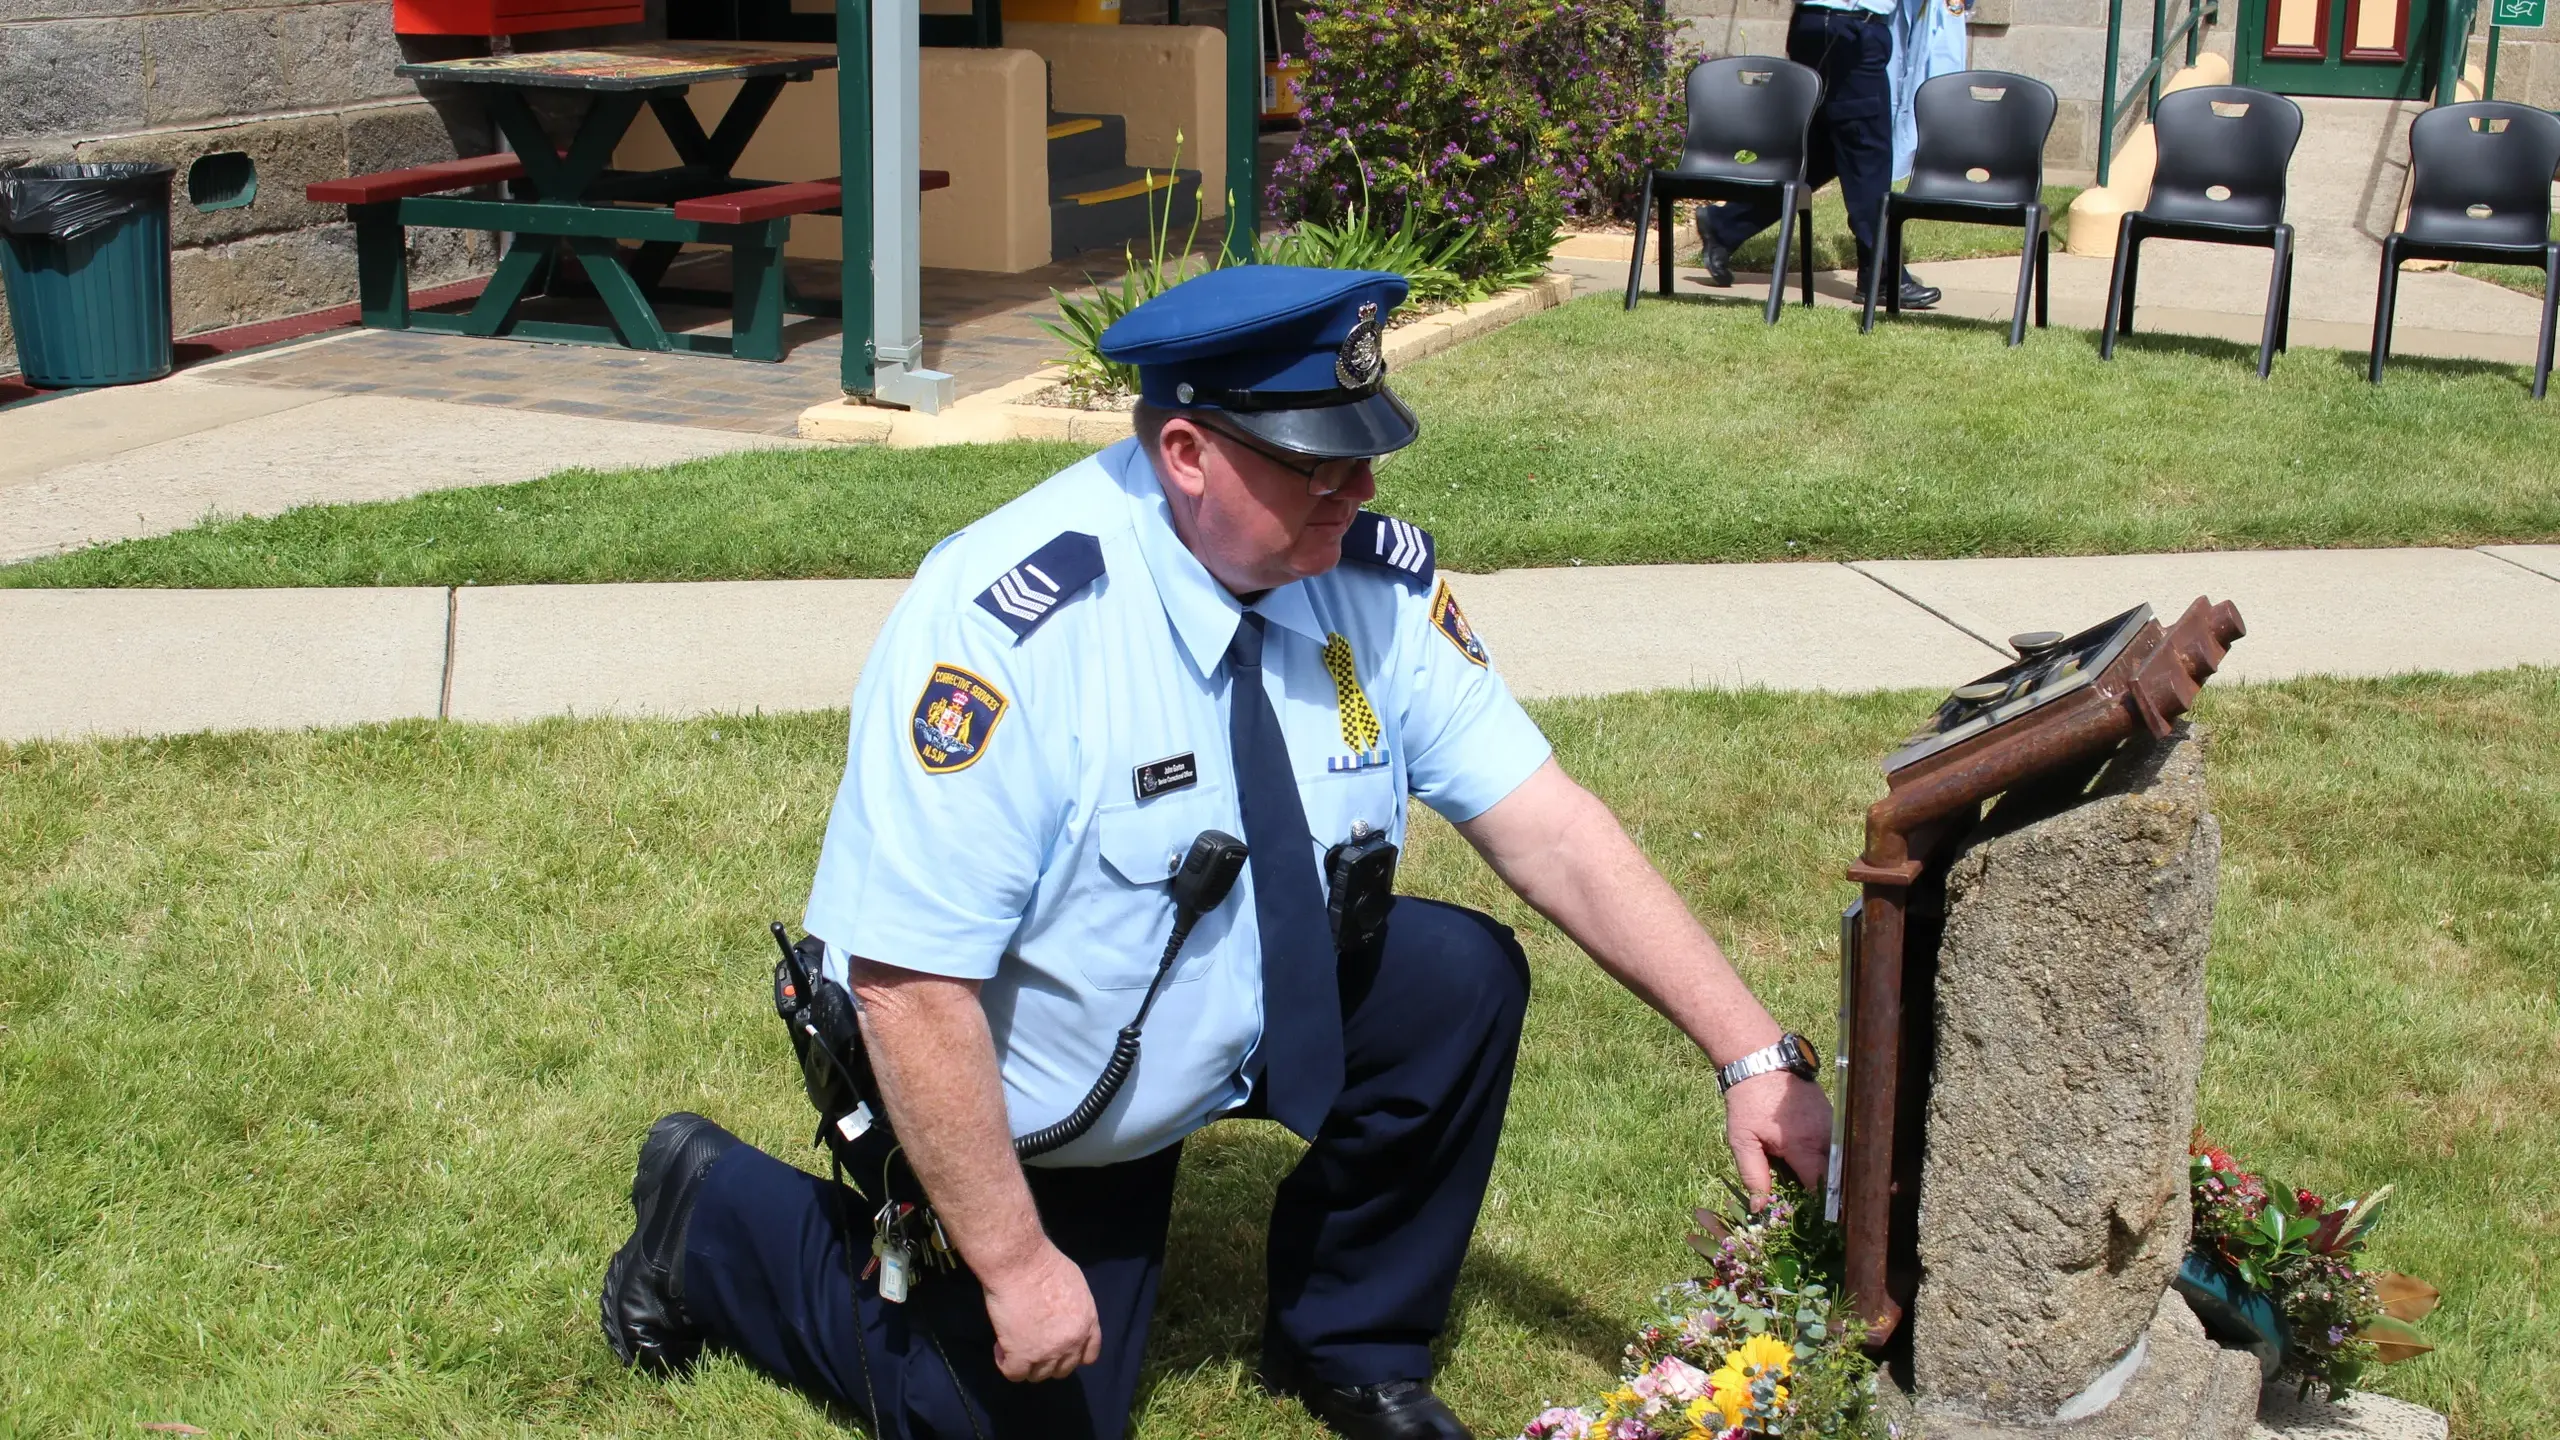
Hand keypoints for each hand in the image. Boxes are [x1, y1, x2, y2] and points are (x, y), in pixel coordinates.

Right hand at [980, 1239, 1100, 1383]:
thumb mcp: (1075, 1285)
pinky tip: (1000, 1348)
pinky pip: (1014, 1374)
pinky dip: (1005, 1364)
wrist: (1021, 1264)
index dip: (1071, 1354)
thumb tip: (1063, 1316)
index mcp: (1088, 1323)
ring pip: (1038, 1375)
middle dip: (1047, 1360)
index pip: (1088, 1355)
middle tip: (1031, 1343)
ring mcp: (1048, 1352)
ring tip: (1013, 1343)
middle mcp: (1072, 1342)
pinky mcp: (1022, 1355)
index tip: (1057, 1347)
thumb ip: (1074, 1308)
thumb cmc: (1044, 1264)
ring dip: (1026, 1363)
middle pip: (1062, 1369)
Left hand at [1723, 1072, 1833, 1210]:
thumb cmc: (1747, 1102)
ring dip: (1829, 1173)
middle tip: (1815, 1207)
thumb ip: (1753, 1174)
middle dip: (1827, 1192)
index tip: (1814, 1219)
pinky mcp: (1833, 1116)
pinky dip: (1828, 1156)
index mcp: (1802, 1145)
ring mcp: (1832, 1124)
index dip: (1819, 1205)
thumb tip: (1761, 1206)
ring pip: (1839, 1159)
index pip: (1822, 1186)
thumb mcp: (1742, 1140)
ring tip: (1815, 1186)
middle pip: (1835, 1174)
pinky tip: (1816, 1162)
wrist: (1760, 1062)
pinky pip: (1836, 1144)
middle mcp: (1824, 1136)